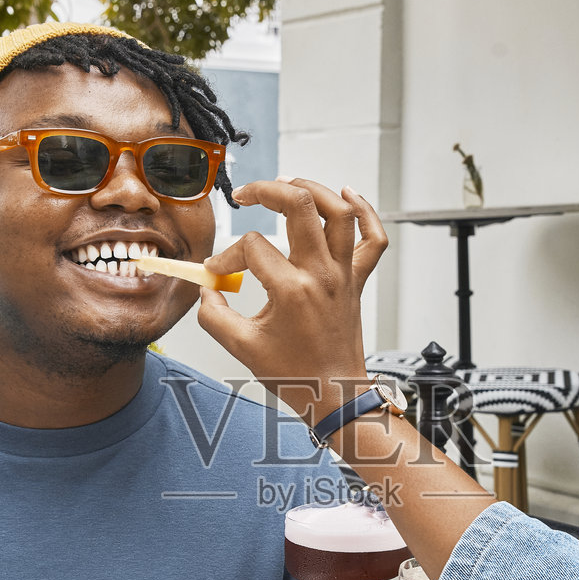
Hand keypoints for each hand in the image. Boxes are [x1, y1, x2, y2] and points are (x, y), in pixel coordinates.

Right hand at [198, 179, 388, 423]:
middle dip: (267, 190)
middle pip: (300, 205)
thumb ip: (213, 314)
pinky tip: (346, 195)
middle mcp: (322, 274)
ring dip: (313, 189)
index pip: (251, 248)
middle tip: (246, 195)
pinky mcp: (357, 280)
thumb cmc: (296, 375)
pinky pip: (373, 238)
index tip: (217, 273)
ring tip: (287, 186)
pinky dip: (365, 211)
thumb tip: (205, 289)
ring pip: (339, 212)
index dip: (226, 256)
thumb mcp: (242, 347)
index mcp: (292, 290)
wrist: (335, 393)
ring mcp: (344, 274)